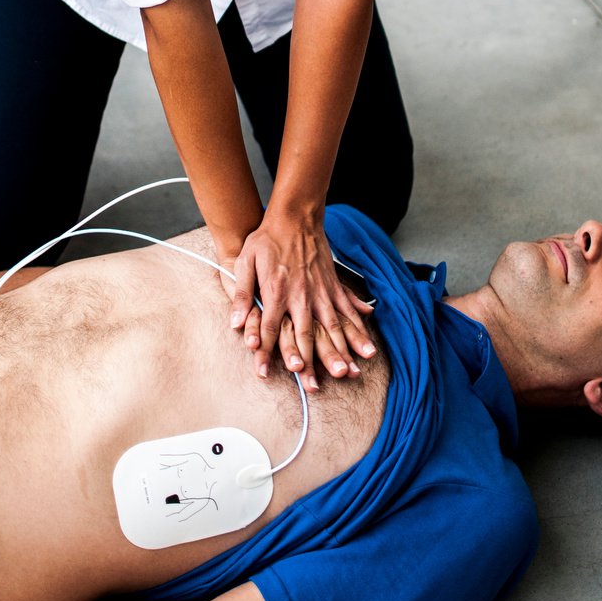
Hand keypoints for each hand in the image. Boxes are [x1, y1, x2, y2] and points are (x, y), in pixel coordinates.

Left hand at [225, 210, 375, 391]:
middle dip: (312, 362)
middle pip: (308, 334)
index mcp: (278, 291)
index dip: (268, 352)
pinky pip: (348, 309)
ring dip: (343, 350)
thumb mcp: (245, 262)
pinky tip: (366, 343)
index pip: (272, 329)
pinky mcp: (333, 284)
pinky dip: (358, 327)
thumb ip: (242, 294)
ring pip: (334, 326)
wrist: (294, 215)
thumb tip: (235, 323)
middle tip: (318, 385)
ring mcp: (321, 290)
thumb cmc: (266, 239)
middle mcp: (302, 295)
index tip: (266, 373)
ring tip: (353, 370)